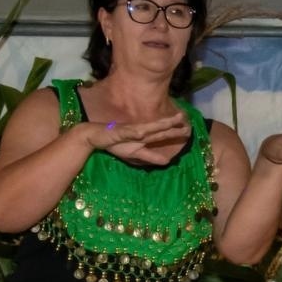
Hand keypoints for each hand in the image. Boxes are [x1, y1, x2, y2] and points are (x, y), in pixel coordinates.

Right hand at [68, 112, 191, 164]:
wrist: (93, 136)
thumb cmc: (114, 143)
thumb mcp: (135, 154)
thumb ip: (150, 156)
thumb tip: (167, 161)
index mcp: (144, 137)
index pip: (162, 134)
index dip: (174, 131)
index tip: (188, 128)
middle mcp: (139, 132)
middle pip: (160, 129)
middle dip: (174, 126)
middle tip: (188, 122)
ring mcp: (130, 131)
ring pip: (149, 127)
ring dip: (162, 123)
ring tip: (174, 119)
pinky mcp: (120, 132)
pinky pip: (130, 133)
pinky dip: (138, 132)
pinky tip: (144, 132)